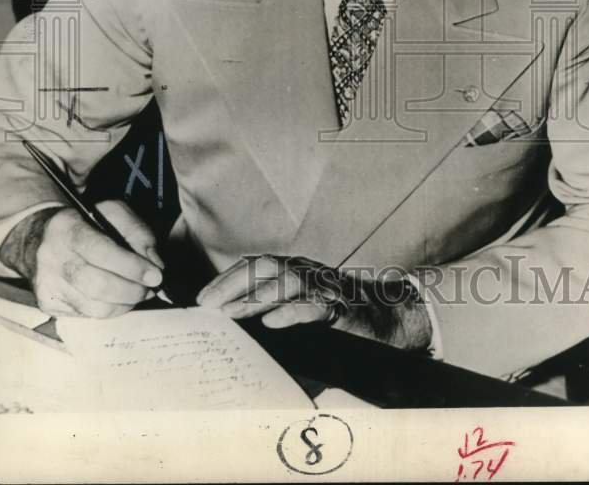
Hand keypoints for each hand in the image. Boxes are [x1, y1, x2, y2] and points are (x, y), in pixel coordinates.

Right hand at [0, 201, 163, 317]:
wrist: (40, 238)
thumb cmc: (86, 223)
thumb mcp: (113, 212)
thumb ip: (138, 232)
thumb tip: (155, 264)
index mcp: (66, 227)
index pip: (100, 250)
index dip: (131, 266)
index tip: (156, 275)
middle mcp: (50, 258)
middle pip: (97, 285)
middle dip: (132, 290)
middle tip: (151, 287)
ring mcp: (47, 285)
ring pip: (95, 307)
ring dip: (125, 303)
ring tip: (139, 292)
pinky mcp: (49, 305)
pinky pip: (88, 315)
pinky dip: (111, 309)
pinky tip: (118, 297)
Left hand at [196, 255, 432, 349]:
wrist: (386, 318)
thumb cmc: (338, 314)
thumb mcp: (301, 306)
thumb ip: (273, 307)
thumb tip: (233, 321)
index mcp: (295, 269)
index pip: (255, 265)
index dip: (227, 278)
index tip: (202, 298)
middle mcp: (308, 271)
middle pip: (266, 266)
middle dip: (233, 283)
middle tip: (208, 306)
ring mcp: (325, 286)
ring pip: (288, 281)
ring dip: (256, 297)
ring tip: (232, 314)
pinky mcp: (342, 308)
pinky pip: (315, 306)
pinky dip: (292, 312)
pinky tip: (273, 323)